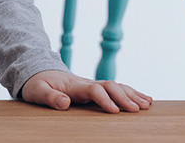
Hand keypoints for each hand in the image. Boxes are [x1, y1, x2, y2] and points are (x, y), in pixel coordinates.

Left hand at [19, 70, 151, 112]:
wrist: (39, 72)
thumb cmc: (37, 84)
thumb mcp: (37, 92)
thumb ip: (50, 98)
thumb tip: (65, 102)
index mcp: (74, 85)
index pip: (94, 90)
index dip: (105, 100)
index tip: (115, 111)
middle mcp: (87, 82)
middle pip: (110, 86)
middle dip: (125, 97)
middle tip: (137, 110)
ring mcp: (93, 84)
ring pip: (117, 86)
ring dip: (132, 94)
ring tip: (146, 104)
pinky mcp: (96, 88)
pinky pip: (117, 88)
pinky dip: (132, 93)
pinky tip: (144, 99)